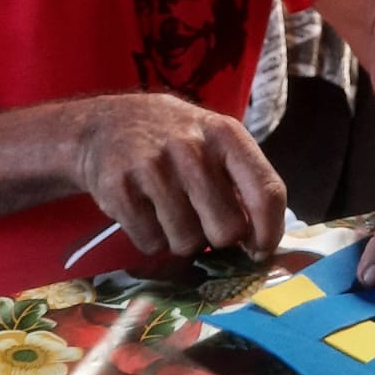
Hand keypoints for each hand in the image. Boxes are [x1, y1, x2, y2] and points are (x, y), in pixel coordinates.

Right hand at [77, 93, 286, 258]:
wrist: (105, 124)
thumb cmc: (173, 138)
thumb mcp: (214, 140)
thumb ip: (242, 180)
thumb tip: (263, 241)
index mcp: (225, 134)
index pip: (266, 192)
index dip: (270, 232)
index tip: (260, 250)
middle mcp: (192, 149)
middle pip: (226, 230)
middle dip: (217, 238)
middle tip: (202, 221)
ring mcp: (153, 168)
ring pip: (186, 243)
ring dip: (180, 239)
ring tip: (169, 210)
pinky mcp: (119, 190)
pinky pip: (150, 244)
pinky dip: (150, 239)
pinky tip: (145, 211)